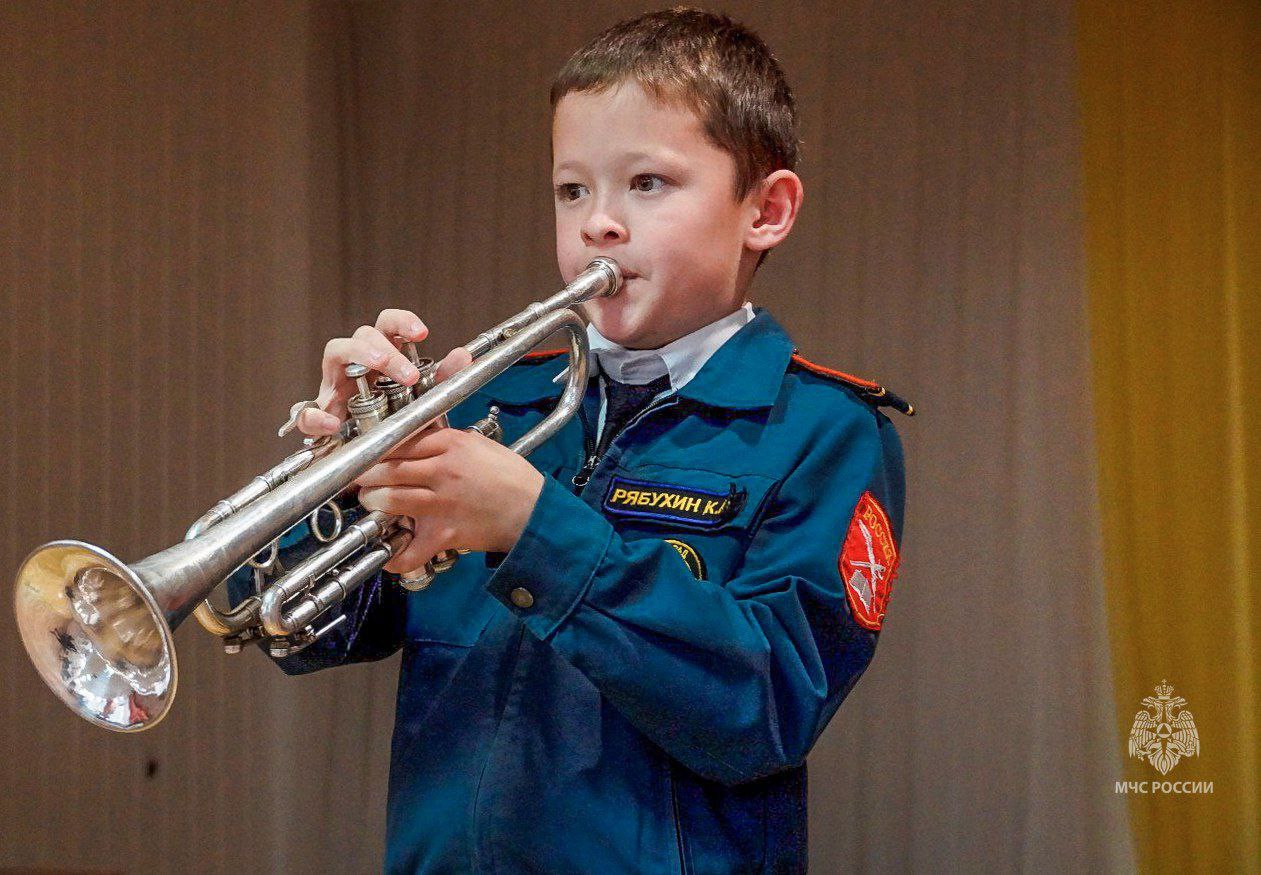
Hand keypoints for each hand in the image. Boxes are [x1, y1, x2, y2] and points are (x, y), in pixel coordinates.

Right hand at [295, 308, 472, 436]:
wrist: (379, 461)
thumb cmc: (398, 422)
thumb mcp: (425, 402)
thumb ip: (443, 380)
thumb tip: (463, 356)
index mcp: (383, 355)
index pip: (387, 325)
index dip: (401, 322)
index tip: (422, 334)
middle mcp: (357, 364)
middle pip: (362, 335)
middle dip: (384, 349)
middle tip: (407, 375)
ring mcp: (336, 385)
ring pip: (335, 353)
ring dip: (357, 359)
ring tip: (376, 384)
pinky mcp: (320, 416)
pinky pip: (307, 412)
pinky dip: (316, 416)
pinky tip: (333, 424)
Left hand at [355, 428, 545, 573]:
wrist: (534, 510)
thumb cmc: (510, 477)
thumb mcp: (479, 445)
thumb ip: (446, 441)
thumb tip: (415, 441)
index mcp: (450, 444)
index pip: (398, 442)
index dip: (375, 450)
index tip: (365, 455)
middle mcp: (442, 471)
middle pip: (386, 469)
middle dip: (366, 476)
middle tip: (361, 481)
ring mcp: (442, 503)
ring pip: (389, 500)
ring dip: (373, 503)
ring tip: (372, 505)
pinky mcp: (445, 532)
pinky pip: (411, 549)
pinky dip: (396, 557)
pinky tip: (390, 554)